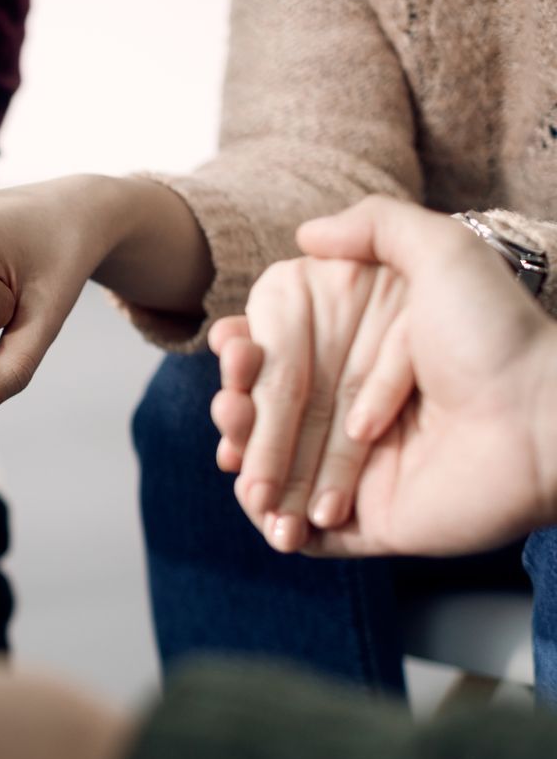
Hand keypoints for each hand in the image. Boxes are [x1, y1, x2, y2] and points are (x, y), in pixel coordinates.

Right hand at [211, 198, 556, 556]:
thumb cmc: (497, 338)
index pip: (286, 362)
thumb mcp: (446, 252)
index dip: (248, 358)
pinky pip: (307, 534)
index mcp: (367, 359)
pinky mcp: (371, 522)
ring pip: (277, 477)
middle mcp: (359, 414)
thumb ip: (378, 225)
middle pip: (272, 420)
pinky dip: (272, 523)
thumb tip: (307, 233)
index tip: (234, 345)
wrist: (539, 419)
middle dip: (239, 413)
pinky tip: (260, 501)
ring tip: (235, 452)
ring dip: (248, 464)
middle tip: (232, 402)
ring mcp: (363, 473)